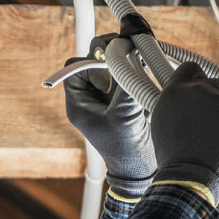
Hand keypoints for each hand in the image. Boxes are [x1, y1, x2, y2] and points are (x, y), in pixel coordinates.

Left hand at [63, 51, 156, 199]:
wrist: (141, 166)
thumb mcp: (126, 115)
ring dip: (122, 55)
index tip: (110, 78)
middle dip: (107, 53)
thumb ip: (125, 84)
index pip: (74, 69)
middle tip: (127, 51)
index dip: (91, 65)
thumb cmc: (127, 148)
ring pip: (107, 61)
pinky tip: (145, 63)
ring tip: (138, 57)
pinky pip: (123, 69)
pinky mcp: (122, 93)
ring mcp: (106, 94)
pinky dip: (133, 62)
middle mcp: (89, 96)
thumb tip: (130, 53)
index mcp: (79, 104)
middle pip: (90, 60)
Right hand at [150, 61, 218, 204]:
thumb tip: (187, 99)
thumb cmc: (174, 158)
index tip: (199, 88)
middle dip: (215, 100)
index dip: (196, 78)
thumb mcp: (162, 124)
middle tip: (211, 123)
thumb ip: (176, 104)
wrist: (190, 177)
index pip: (190, 68)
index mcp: (175, 90)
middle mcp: (200, 89)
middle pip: (215, 83)